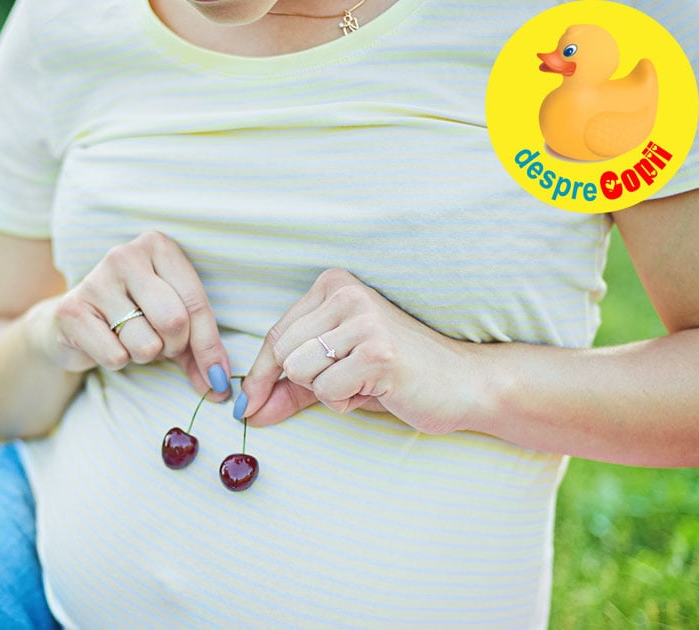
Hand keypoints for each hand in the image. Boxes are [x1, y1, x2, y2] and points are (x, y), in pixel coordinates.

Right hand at [40, 231, 231, 398]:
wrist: (73, 324)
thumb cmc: (133, 318)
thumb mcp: (173, 325)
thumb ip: (199, 349)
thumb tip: (219, 385)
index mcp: (157, 246)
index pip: (196, 302)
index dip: (209, 346)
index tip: (217, 377)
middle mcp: (125, 256)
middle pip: (174, 321)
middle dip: (173, 347)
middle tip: (161, 345)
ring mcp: (95, 280)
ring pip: (145, 344)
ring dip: (143, 355)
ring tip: (128, 339)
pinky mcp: (70, 310)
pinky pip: (116, 356)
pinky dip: (117, 361)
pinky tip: (105, 343)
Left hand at [238, 269, 483, 431]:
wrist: (465, 383)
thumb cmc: (396, 375)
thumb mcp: (335, 373)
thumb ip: (289, 388)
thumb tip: (245, 409)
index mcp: (334, 286)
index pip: (276, 334)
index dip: (262, 374)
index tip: (248, 403)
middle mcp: (347, 294)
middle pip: (283, 354)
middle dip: (307, 381)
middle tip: (347, 379)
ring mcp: (364, 321)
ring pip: (301, 372)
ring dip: (328, 392)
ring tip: (365, 381)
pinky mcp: (378, 352)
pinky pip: (327, 392)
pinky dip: (347, 402)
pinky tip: (378, 389)